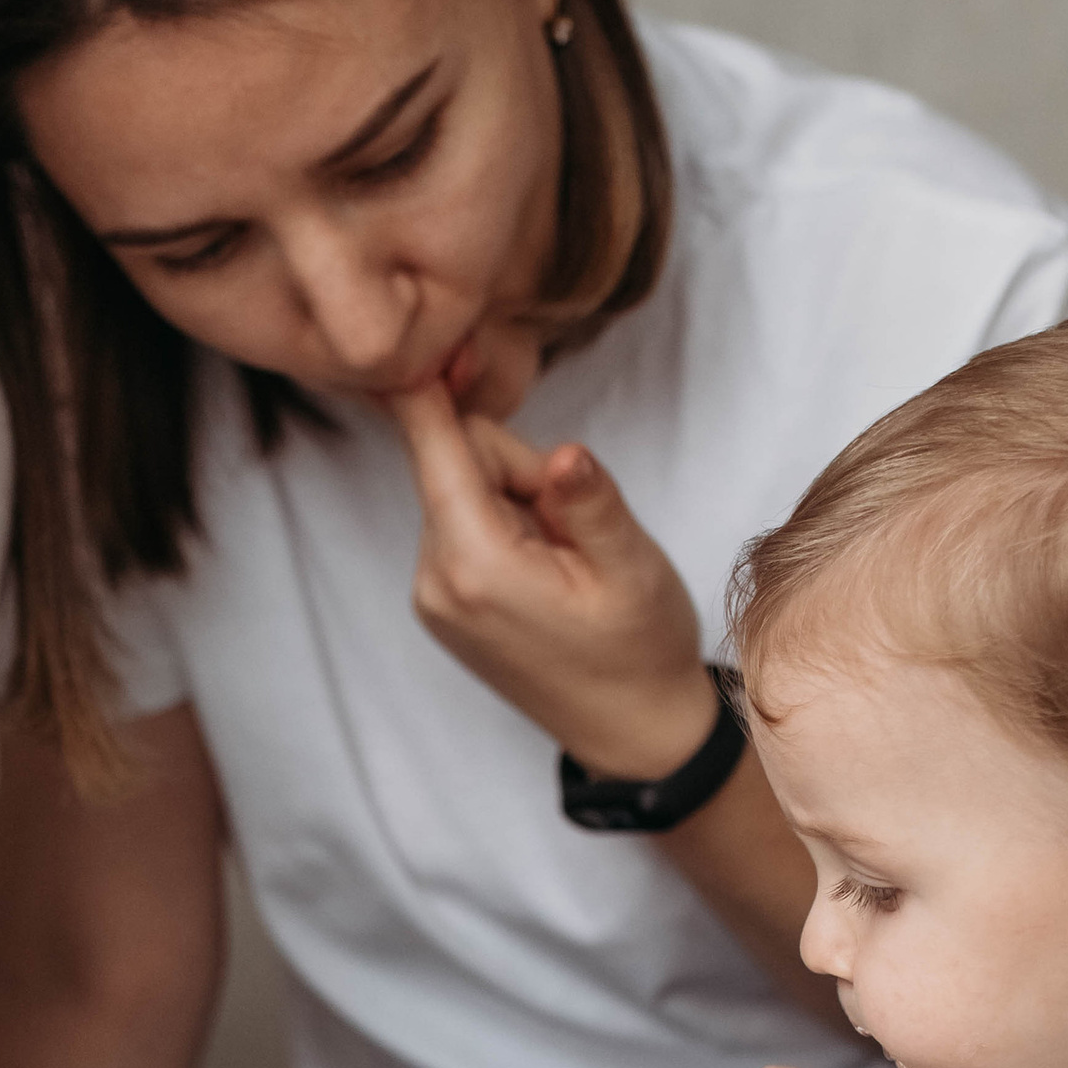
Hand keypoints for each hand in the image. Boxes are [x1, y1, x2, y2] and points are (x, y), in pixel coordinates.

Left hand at [388, 379, 712, 777]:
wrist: (631, 731)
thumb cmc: (639, 650)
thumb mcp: (631, 567)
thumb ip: (589, 501)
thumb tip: (561, 453)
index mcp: (476, 566)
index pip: (436, 447)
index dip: (432, 386)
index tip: (427, 335)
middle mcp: (436, 579)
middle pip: (456, 462)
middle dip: (515, 467)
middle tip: (575, 523)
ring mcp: (433, 594)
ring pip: (463, 492)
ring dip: (513, 501)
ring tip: (566, 560)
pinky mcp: (443, 600)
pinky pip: (464, 525)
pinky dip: (503, 528)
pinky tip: (547, 572)